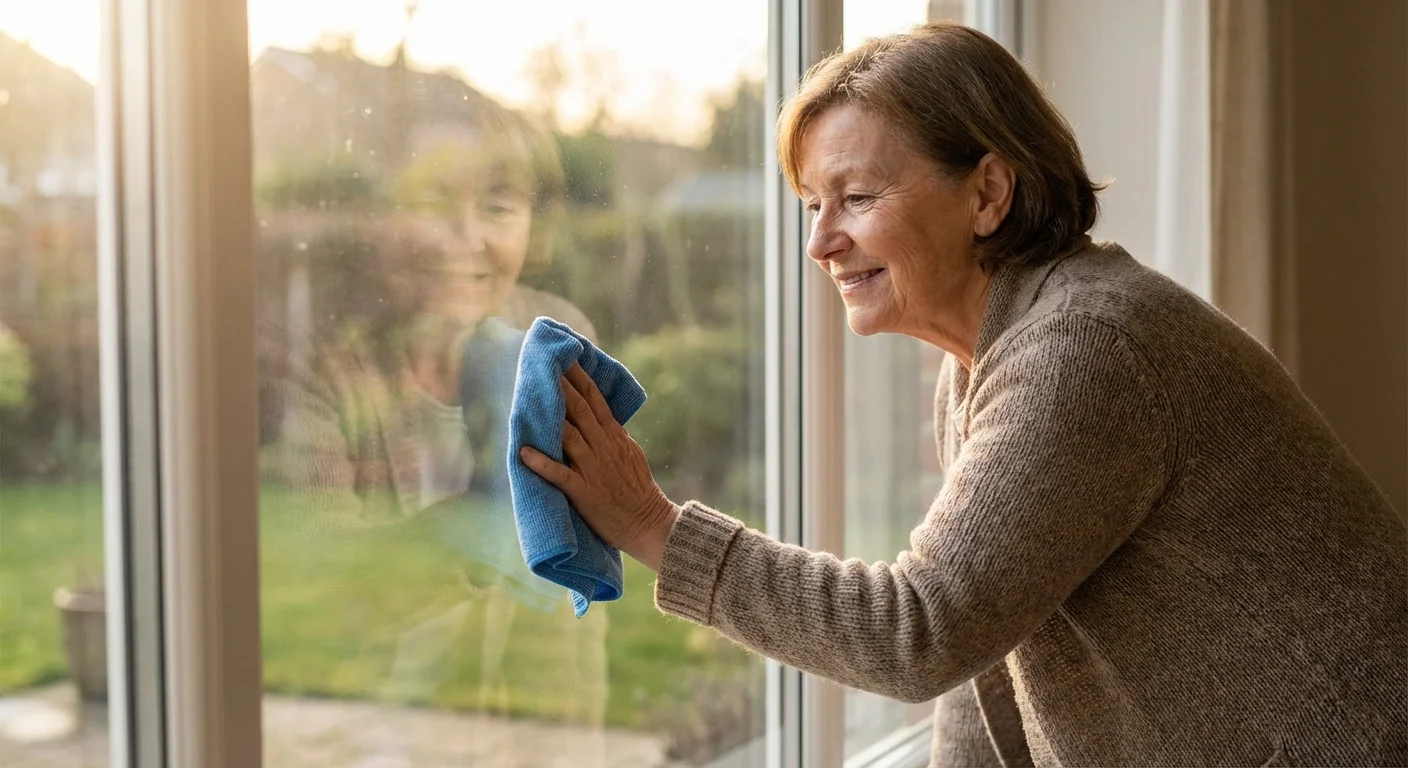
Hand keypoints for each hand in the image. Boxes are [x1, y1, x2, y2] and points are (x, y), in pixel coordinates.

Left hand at [519, 363, 679, 571]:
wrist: (648, 522)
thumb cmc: (638, 489)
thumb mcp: (631, 453)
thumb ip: (614, 434)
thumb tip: (601, 414)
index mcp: (614, 436)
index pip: (596, 400)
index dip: (579, 378)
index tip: (566, 358)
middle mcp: (603, 447)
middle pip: (579, 410)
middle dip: (561, 386)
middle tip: (545, 365)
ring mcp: (593, 469)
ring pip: (569, 435)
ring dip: (550, 416)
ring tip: (531, 397)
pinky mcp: (584, 492)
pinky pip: (560, 474)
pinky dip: (542, 463)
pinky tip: (524, 452)